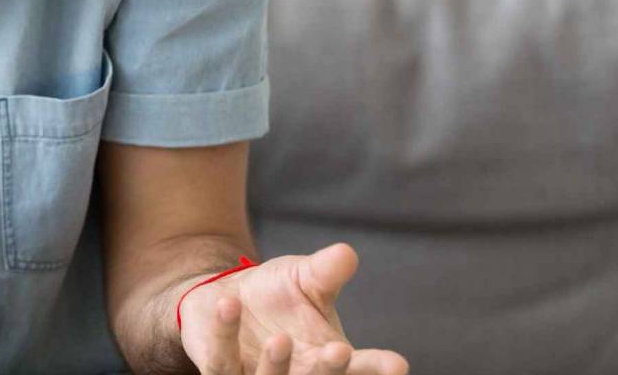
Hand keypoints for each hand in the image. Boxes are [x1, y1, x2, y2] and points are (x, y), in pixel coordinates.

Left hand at [179, 243, 407, 374]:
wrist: (226, 297)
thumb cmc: (278, 293)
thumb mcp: (305, 278)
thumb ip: (326, 271)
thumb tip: (346, 253)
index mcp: (326, 358)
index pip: (359, 368)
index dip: (377, 369)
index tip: (397, 364)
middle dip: (329, 371)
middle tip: (339, 353)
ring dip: (275, 365)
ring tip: (280, 339)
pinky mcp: (220, 368)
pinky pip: (220, 359)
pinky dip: (224, 333)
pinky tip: (228, 304)